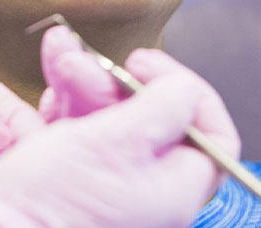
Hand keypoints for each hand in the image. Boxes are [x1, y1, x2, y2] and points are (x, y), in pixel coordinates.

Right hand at [0, 25, 238, 227]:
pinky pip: (80, 137)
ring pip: (110, 121)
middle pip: (152, 119)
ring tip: (58, 56)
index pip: (210, 132)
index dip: (183, 88)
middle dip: (113, 78)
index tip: (144, 65)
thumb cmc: (51, 204)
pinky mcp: (73, 186)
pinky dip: (66, 106)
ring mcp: (108, 189)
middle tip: (84, 58)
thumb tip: (185, 90)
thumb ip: (159, 108)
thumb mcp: (113, 142)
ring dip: (83, 81)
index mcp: (175, 190)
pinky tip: (49, 91)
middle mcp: (147, 193)